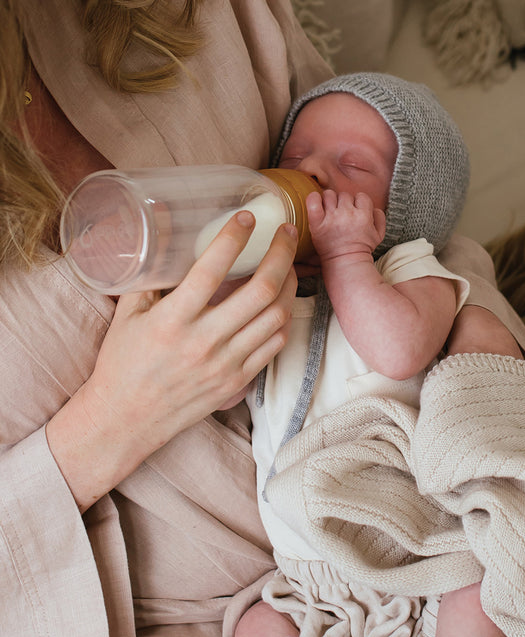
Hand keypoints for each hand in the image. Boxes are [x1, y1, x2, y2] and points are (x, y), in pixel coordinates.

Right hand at [47, 214, 296, 509]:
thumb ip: (149, 275)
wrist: (127, 420)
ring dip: (289, 284)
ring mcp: (226, 364)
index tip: (247, 216)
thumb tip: (164, 229)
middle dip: (281, 254)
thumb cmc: (123, 363)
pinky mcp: (238, 382)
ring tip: (288, 264)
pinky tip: (281, 302)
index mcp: (172, 320)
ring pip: (276, 317)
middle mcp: (204, 342)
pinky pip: (274, 345)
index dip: (234, 237)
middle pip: (261, 290)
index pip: (212, 269)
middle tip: (287, 233)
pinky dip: (283, 318)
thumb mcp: (127, 314)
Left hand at [306, 189, 385, 262]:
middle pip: (344, 195)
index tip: (354, 213)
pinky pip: (313, 201)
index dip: (358, 203)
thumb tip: (373, 207)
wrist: (346, 265)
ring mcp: (331, 219)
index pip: (361, 197)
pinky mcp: (317, 224)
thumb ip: (380, 218)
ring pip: (329, 195)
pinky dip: (314, 199)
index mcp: (364, 216)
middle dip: (343, 204)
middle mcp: (348, 215)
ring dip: (329, 201)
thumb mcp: (379, 236)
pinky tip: (317, 204)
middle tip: (341, 216)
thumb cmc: (361, 249)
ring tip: (329, 213)